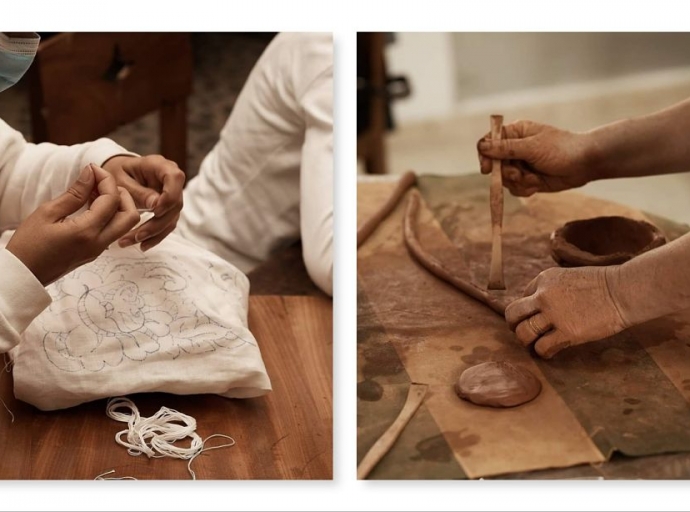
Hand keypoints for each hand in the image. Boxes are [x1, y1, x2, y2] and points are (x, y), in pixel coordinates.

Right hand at [6, 164, 139, 285]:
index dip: (106, 179)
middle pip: (131, 215)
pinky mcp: (96, 252)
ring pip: (125, 225)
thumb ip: (74, 193)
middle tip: (101, 183)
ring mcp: (100, 250)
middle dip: (122, 194)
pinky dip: (110, 215)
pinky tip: (91, 205)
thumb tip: (91, 173)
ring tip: (94, 192)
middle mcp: (99, 243)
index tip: (92, 168)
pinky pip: (113, 231)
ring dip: (118, 205)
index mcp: (87, 232)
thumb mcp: (47, 213)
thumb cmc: (28, 245)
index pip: (112, 200)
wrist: (23, 274)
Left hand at [102, 155, 184, 250]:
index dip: (169, 195)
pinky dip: (155, 236)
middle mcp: (169, 180)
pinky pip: (166, 224)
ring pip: (172, 217)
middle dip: (158, 222)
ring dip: (155, 233)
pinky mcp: (167, 208)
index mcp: (159, 165)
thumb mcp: (119, 180)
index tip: (155, 210)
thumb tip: (156, 205)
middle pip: (175, 203)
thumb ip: (138, 192)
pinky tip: (143, 245)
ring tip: (135, 242)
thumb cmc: (115, 173)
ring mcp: (170, 195)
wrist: (115, 175)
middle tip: (138, 235)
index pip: (175, 178)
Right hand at [477, 120, 594, 196]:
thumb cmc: (561, 149)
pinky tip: (537, 184)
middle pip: (493, 164)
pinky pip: (514, 188)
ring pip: (504, 179)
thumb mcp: (532, 147)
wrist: (584, 164)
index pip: (489, 142)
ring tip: (534, 178)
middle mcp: (514, 148)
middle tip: (517, 174)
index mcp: (515, 133)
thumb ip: (506, 148)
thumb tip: (482, 146)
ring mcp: (520, 164)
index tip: (487, 169)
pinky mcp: (527, 179)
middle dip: (505, 172)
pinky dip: (524, 188)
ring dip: (518, 181)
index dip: (485, 155)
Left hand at [505, 266, 628, 358]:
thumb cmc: (601, 284)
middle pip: (513, 314)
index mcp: (544, 279)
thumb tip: (538, 308)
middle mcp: (543, 296)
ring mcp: (554, 315)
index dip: (527, 310)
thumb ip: (550, 289)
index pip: (522, 297)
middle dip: (514, 325)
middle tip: (523, 331)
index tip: (534, 317)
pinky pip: (542, 347)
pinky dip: (543, 352)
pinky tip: (549, 352)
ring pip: (524, 333)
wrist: (623, 291)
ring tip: (535, 344)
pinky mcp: (567, 332)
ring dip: (526, 341)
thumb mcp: (568, 277)